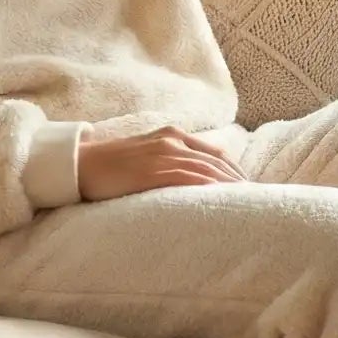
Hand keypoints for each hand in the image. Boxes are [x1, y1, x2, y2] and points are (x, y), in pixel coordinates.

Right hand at [76, 126, 244, 200]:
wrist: (79, 164)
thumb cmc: (111, 165)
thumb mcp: (146, 155)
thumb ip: (169, 162)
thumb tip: (193, 181)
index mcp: (172, 135)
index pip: (215, 153)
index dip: (235, 170)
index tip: (249, 187)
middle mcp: (171, 141)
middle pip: (216, 161)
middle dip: (238, 180)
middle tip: (257, 199)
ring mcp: (162, 155)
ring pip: (206, 169)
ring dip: (229, 186)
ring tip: (246, 202)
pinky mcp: (152, 171)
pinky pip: (188, 178)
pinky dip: (208, 188)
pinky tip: (220, 198)